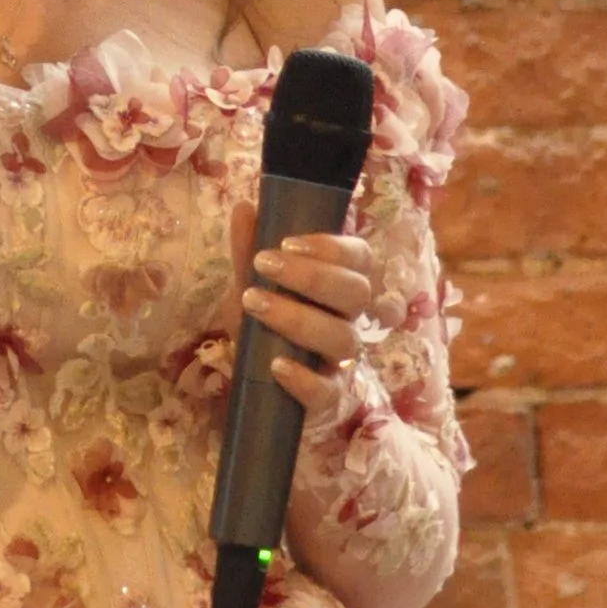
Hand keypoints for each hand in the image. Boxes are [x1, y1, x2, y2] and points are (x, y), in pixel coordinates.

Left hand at [226, 197, 378, 427]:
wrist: (265, 388)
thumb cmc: (267, 328)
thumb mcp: (253, 287)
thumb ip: (248, 252)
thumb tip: (245, 208)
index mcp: (339, 288)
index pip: (360, 258)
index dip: (333, 246)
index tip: (289, 240)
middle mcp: (349, 320)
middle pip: (356, 293)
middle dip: (311, 276)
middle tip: (263, 264)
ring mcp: (342, 362)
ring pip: (343, 338)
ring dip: (298, 318)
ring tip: (253, 303)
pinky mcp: (328, 399)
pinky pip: (327, 391)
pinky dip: (303, 378)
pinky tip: (276, 363)